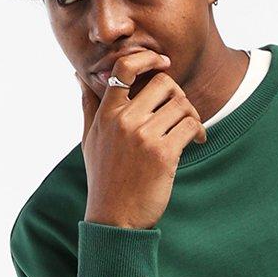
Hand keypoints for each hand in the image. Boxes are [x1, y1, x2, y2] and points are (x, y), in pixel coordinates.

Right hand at [78, 45, 207, 229]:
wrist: (115, 218)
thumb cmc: (103, 178)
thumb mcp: (89, 138)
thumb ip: (88, 104)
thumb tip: (78, 75)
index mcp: (107, 113)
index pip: (125, 68)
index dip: (147, 58)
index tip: (162, 62)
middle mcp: (124, 121)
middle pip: (163, 83)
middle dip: (177, 94)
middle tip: (181, 110)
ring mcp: (143, 136)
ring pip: (181, 104)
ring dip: (192, 114)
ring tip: (192, 129)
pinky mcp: (163, 154)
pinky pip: (190, 126)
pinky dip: (199, 131)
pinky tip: (198, 141)